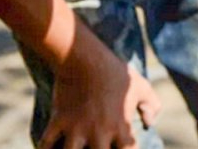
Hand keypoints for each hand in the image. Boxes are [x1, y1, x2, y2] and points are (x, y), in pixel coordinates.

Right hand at [38, 49, 161, 148]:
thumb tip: (149, 123)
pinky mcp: (58, 120)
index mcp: (120, 125)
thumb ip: (152, 105)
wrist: (85, 57)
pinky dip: (45, 148)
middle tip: (96, 147)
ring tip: (74, 147)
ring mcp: (76, 128)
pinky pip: (46, 144)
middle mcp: (99, 132)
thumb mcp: (141, 85)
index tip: (121, 147)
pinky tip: (50, 147)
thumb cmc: (116, 72)